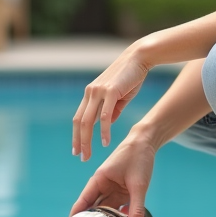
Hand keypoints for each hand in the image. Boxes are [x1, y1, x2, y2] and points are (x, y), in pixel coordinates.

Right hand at [69, 132, 155, 216]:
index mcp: (99, 180)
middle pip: (93, 208)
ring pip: (106, 210)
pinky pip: (117, 208)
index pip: (83, 201)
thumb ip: (136, 210)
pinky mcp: (122, 192)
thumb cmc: (138, 157)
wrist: (147, 142)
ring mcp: (112, 190)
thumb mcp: (138, 186)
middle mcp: (102, 186)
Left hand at [72, 43, 151, 160]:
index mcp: (91, 93)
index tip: (77, 150)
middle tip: (81, 157)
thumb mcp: (119, 97)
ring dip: (87, 140)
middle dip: (79, 141)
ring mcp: (99, 91)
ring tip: (89, 154)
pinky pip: (104, 116)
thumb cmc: (130, 77)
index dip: (76, 135)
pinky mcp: (110, 91)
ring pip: (88, 121)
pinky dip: (103, 131)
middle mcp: (91, 92)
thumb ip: (112, 110)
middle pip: (79, 122)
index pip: (78, 117)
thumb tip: (106, 125)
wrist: (139, 58)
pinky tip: (105, 142)